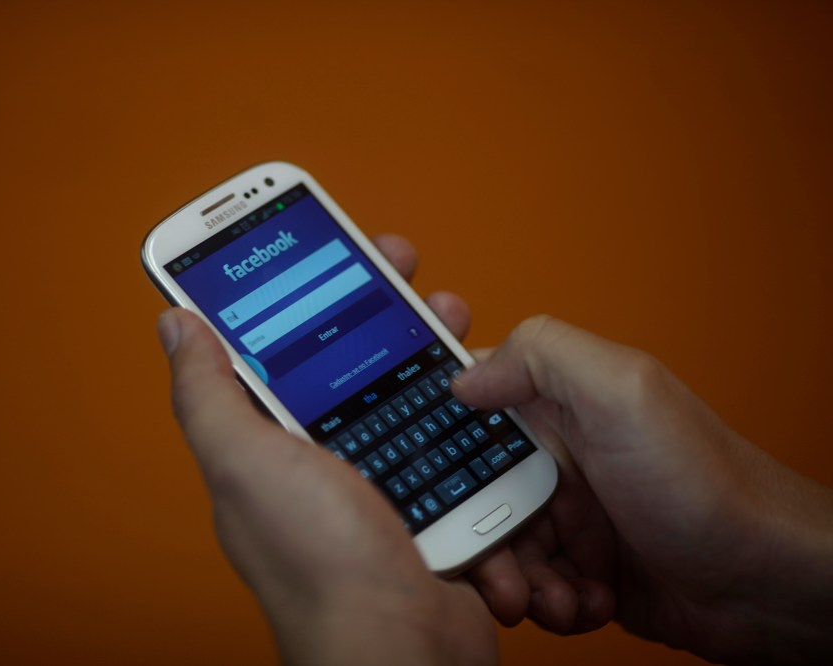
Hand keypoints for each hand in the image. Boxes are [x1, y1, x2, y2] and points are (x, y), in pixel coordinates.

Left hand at [158, 235, 497, 665]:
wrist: (405, 648)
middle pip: (350, 360)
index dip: (295, 292)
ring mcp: (380, 480)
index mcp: (270, 444)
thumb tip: (174, 323)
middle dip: (377, 304)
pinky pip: (454, 438)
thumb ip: (208, 393)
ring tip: (452, 318)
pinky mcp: (432, 501)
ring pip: (408, 391)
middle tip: (401, 267)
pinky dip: (469, 409)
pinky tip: (480, 388)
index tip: (322, 247)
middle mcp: (322, 460)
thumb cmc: (321, 564)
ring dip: (430, 348)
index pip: (277, 348)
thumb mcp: (246, 463)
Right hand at [455, 316, 832, 663]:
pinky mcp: (586, 566)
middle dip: (476, 536)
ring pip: (500, 548)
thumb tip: (466, 375)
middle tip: (501, 566)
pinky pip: (536, 586)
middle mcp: (559, 457)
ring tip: (552, 594)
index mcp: (556, 406)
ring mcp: (573, 514)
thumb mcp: (622, 394)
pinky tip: (587, 600)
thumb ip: (541, 356)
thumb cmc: (706, 483)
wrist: (768, 580)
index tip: (424, 479)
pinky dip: (552, 602)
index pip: (469, 409)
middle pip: (471, 492)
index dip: (437, 440)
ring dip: (516, 579)